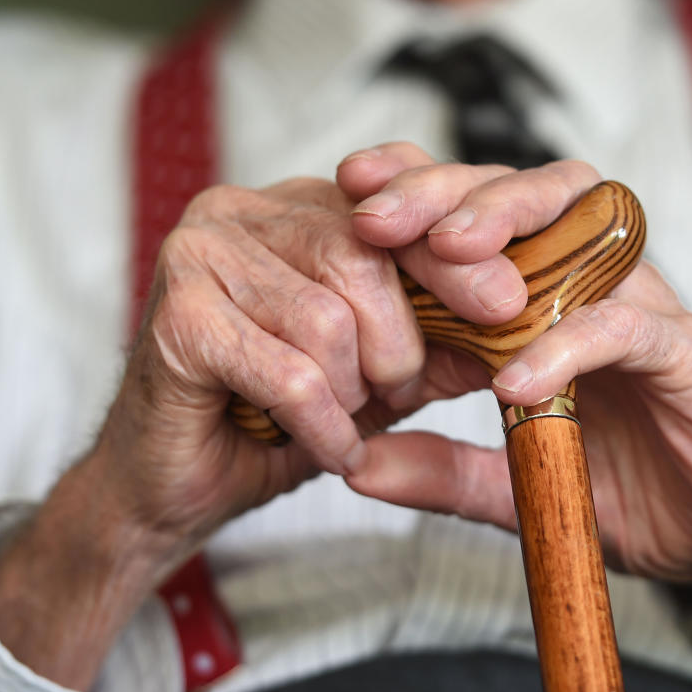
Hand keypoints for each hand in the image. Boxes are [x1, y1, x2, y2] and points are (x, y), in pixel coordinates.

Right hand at [0, 145, 606, 689]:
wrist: (172, 487)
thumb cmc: (273, 421)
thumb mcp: (375, 372)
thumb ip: (436, 336)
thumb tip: (518, 311)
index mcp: (290, 207)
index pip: (392, 204)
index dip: (455, 255)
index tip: (508, 304)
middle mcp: (239, 211)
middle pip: (364, 255)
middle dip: (401, 344)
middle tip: (395, 396)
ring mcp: (198, 254)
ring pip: (330, 319)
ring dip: (353, 392)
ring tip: (340, 422)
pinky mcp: (177, 315)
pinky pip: (291, 373)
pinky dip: (322, 426)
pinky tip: (322, 449)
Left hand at [341, 150, 691, 637]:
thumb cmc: (644, 495)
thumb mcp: (522, 486)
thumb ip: (444, 470)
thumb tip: (354, 464)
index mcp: (551, 303)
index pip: (483, 219)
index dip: (418, 193)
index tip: (348, 194)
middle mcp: (596, 290)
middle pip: (524, 196)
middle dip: (445, 190)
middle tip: (375, 213)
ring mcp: (645, 312)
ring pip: (582, 228)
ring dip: (507, 225)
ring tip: (439, 251)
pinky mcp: (689, 354)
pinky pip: (626, 329)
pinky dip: (567, 346)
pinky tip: (513, 379)